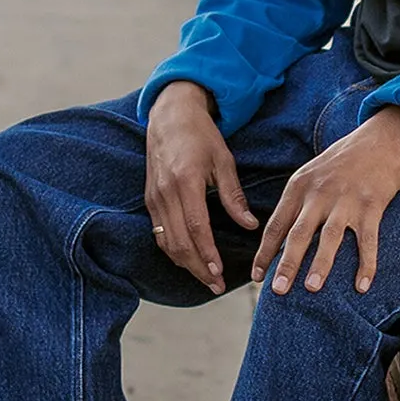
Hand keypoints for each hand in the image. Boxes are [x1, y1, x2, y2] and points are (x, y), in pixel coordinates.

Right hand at [145, 82, 257, 293]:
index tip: (219, 272)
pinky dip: (173, 250)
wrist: (169, 115)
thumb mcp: (224, 160)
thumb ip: (234, 195)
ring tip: (205, 278)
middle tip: (216, 285)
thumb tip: (250, 225)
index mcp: (186, 181)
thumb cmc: (201, 135)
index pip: (196, 227)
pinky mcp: (149, 199)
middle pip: (179, 241)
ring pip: (166, 241)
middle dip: (197, 268)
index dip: (207, 253)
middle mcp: (165, 193)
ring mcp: (154, 197)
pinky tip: (189, 260)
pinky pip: (159, 233)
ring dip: (185, 264)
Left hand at [252, 107, 399, 296]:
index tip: (257, 276)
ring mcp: (346, 200)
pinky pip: (368, 241)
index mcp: (299, 186)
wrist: (382, 139)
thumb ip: (297, 203)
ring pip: (330, 237)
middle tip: (277, 290)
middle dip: (287, 263)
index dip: (265, 252)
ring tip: (311, 288)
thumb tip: (280, 240)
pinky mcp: (372, 205)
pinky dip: (366, 265)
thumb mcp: (311, 174)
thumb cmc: (343, 162)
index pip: (276, 224)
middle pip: (299, 233)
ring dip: (320, 265)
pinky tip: (362, 286)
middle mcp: (320, 194)